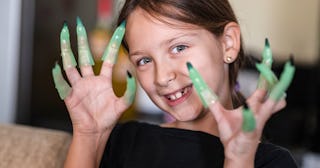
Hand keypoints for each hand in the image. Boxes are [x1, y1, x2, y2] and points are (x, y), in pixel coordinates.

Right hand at [52, 18, 135, 134]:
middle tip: (79, 26)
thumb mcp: (123, 104)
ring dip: (67, 51)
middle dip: (82, 41)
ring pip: (71, 65)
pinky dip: (58, 75)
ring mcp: (79, 86)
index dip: (113, 46)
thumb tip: (130, 72)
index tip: (117, 33)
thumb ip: (129, 90)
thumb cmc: (109, 118)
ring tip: (63, 36)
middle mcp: (90, 80)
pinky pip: (62, 83)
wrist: (96, 131)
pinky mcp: (70, 95)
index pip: (108, 59)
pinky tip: (55, 65)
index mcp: (103, 81)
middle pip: (85, 57)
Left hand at [187, 61, 293, 165]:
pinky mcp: (251, 131)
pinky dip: (250, 114)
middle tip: (277, 67)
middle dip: (274, 80)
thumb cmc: (233, 135)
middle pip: (271, 92)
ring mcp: (257, 121)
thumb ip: (214, 103)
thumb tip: (205, 92)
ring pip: (269, 106)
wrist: (236, 153)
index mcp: (254, 106)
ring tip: (274, 86)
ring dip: (271, 96)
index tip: (265, 60)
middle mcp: (259, 112)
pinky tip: (249, 107)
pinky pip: (252, 121)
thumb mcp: (222, 116)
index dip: (265, 74)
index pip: (263, 87)